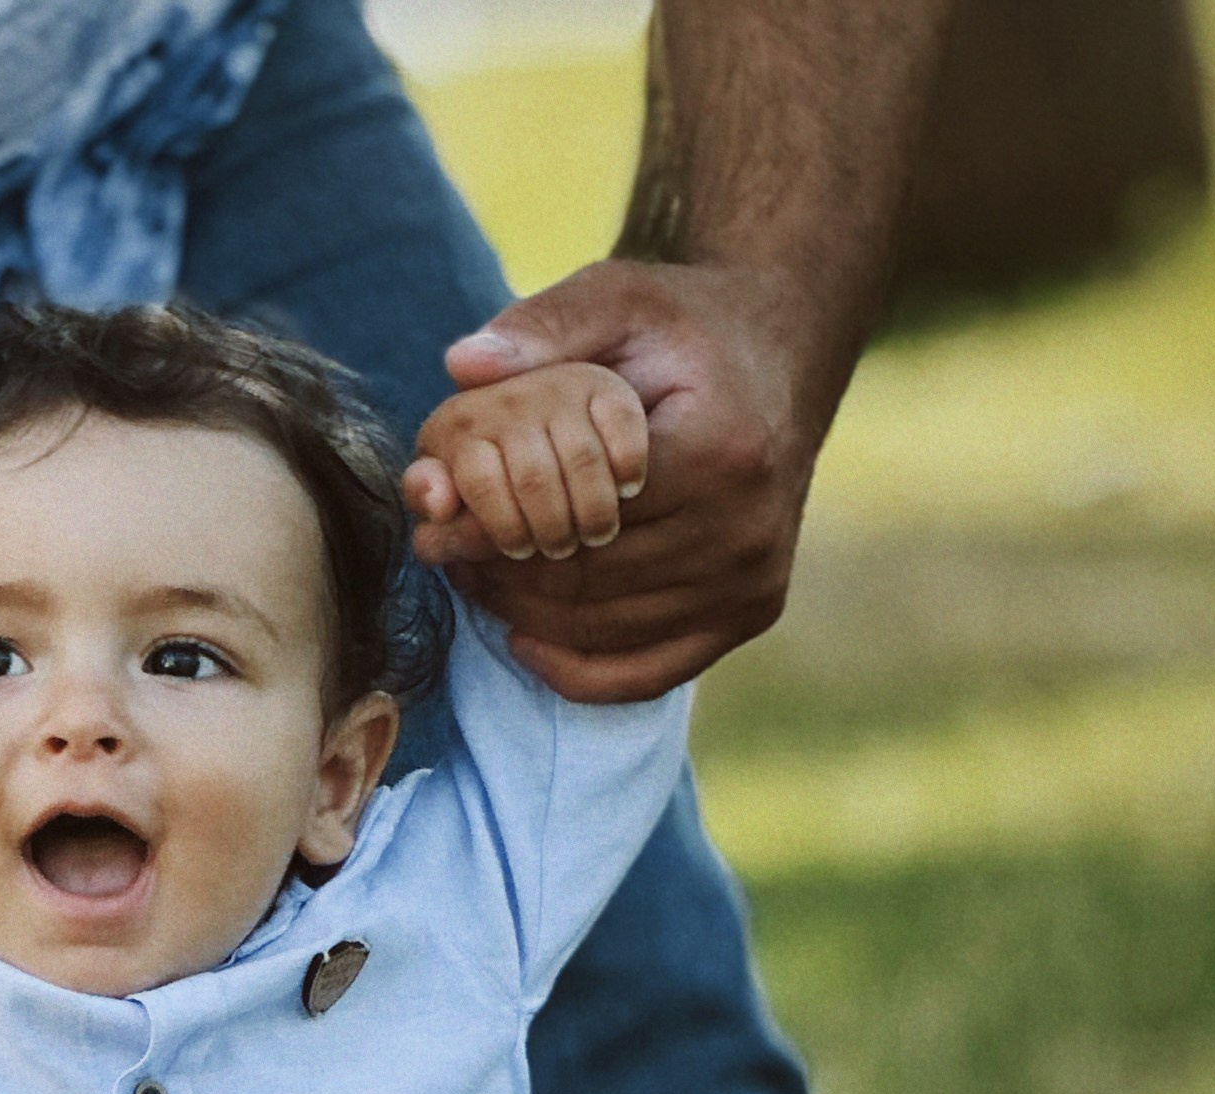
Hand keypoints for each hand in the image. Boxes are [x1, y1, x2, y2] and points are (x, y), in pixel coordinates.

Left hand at [408, 256, 820, 702]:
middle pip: (588, 582)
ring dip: (527, 616)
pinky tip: (526, 639)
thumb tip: (462, 365)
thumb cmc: (684, 329)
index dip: (494, 523)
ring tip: (473, 580)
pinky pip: (649, 672)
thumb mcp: (618, 299)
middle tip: (442, 556)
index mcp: (718, 453)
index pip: (577, 517)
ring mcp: (752, 580)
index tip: (438, 516)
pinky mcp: (751, 613)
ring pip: (605, 630)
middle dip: (502, 574)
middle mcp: (744, 529)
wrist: (775, 358)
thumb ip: (542, 327)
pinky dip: (579, 670)